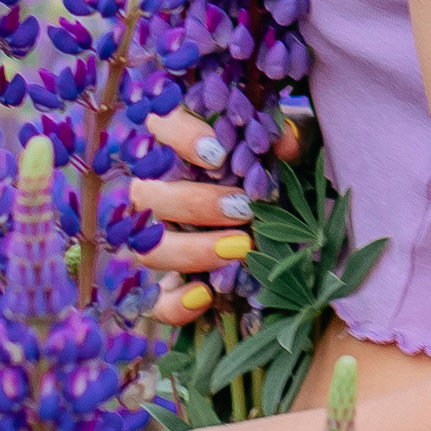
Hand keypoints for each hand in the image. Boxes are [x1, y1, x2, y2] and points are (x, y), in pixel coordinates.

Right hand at [130, 105, 275, 328]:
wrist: (271, 220)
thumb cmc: (268, 167)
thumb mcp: (282, 149)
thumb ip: (284, 138)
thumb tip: (285, 144)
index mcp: (173, 146)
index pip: (156, 125)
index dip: (178, 136)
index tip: (218, 154)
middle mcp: (152, 193)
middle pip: (145, 196)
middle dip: (194, 204)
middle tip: (243, 208)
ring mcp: (153, 242)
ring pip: (146, 249)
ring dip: (191, 250)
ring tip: (241, 247)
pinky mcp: (168, 285)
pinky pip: (154, 302)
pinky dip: (174, 304)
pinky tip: (207, 295)